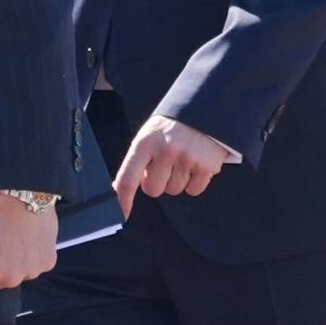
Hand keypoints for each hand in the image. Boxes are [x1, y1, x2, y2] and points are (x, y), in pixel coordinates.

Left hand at [112, 115, 230, 219]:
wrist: (205, 110)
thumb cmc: (171, 129)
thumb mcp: (149, 136)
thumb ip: (137, 162)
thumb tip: (118, 191)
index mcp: (145, 143)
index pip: (128, 178)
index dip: (123, 200)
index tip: (121, 214)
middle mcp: (165, 151)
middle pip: (153, 190)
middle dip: (157, 182)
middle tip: (165, 164)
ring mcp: (187, 158)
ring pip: (174, 191)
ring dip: (176, 180)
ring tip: (182, 159)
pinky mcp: (207, 166)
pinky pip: (194, 190)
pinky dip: (194, 182)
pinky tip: (196, 163)